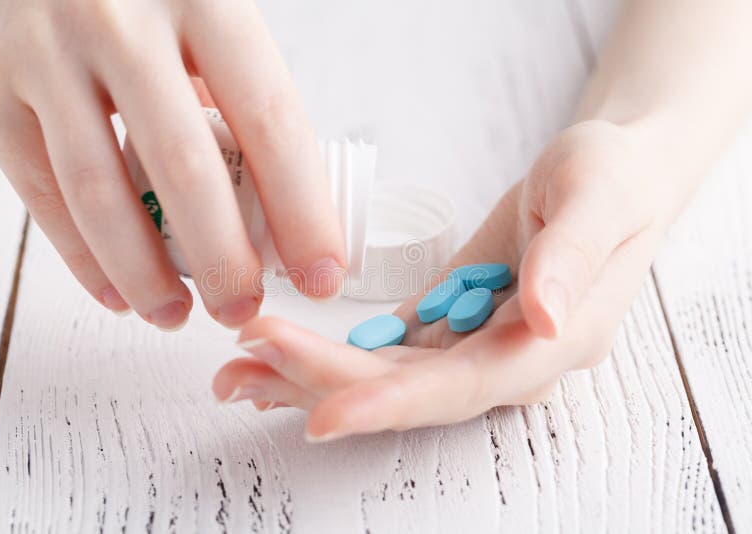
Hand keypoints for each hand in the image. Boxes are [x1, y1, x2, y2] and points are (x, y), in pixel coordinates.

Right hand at [0, 0, 344, 329]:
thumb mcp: (198, 11)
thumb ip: (230, 92)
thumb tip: (273, 202)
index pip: (270, 122)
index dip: (303, 212)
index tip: (321, 274)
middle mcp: (121, 22)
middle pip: (186, 170)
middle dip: (224, 261)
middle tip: (242, 308)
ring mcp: (45, 53)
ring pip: (103, 194)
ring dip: (147, 275)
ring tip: (177, 315)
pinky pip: (43, 195)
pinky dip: (85, 259)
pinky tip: (119, 292)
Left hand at [212, 120, 677, 440]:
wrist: (606, 179)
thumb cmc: (612, 179)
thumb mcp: (599, 197)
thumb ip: (572, 256)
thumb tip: (544, 317)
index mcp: (550, 342)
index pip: (463, 388)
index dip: (390, 405)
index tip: (321, 417)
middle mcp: (506, 360)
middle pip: (406, 390)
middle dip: (324, 380)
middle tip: (244, 363)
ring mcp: (474, 346)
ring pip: (385, 378)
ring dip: (311, 375)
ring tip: (237, 370)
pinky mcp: (447, 324)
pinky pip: (384, 352)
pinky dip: (330, 355)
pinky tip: (279, 354)